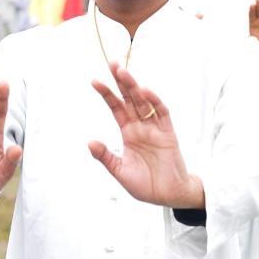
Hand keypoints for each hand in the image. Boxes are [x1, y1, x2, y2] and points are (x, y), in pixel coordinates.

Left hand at [90, 64, 203, 208]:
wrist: (168, 195)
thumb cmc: (145, 184)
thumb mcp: (120, 171)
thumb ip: (106, 157)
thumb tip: (89, 142)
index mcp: (128, 133)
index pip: (116, 108)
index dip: (107, 94)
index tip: (94, 81)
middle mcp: (141, 126)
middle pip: (130, 99)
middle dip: (121, 82)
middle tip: (112, 63)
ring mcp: (155, 128)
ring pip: (143, 102)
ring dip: (134, 87)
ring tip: (123, 72)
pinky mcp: (168, 133)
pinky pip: (161, 113)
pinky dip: (154, 102)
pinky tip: (145, 91)